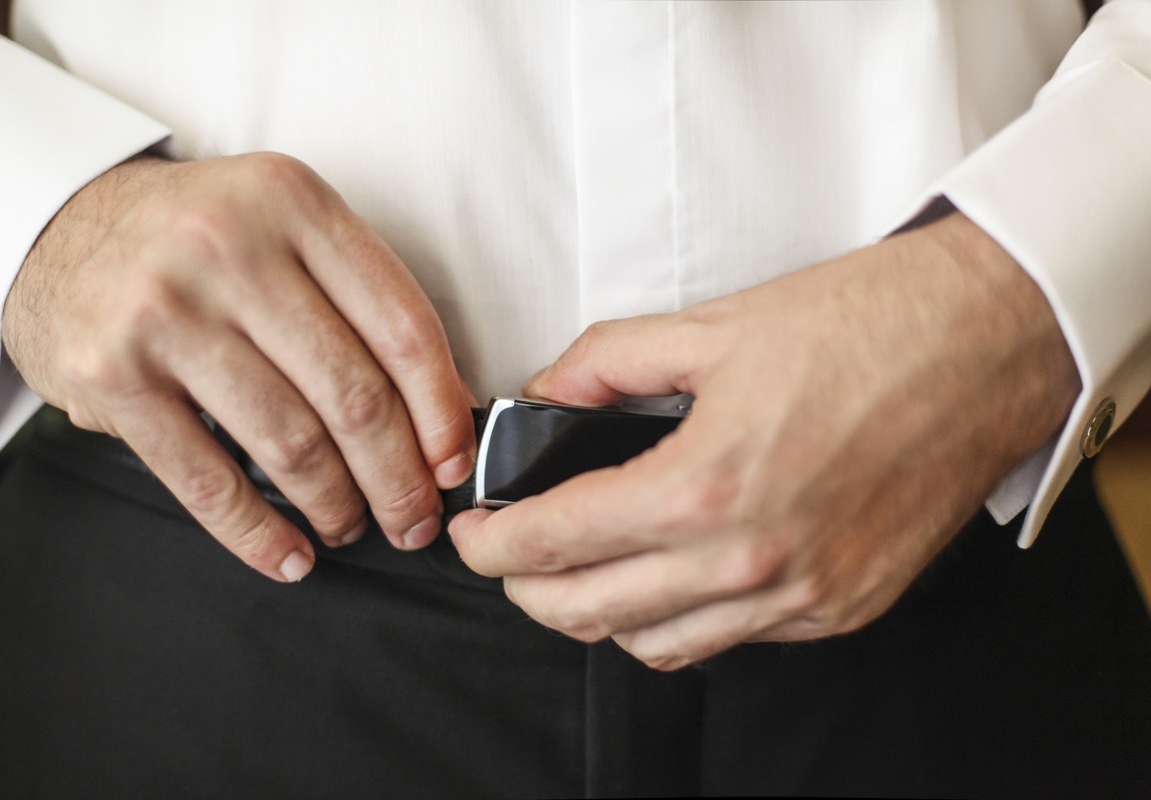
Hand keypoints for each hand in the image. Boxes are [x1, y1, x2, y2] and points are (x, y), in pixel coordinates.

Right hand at [4, 153, 475, 581]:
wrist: (53, 225)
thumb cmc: (194, 238)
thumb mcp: (281, 226)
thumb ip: (357, 297)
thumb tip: (441, 410)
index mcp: (293, 203)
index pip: (401, 326)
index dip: (441, 411)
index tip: (454, 464)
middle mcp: (228, 248)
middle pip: (352, 394)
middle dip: (398, 477)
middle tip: (413, 519)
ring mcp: (163, 312)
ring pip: (289, 442)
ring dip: (336, 505)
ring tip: (353, 526)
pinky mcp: (109, 375)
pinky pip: (207, 479)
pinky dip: (258, 533)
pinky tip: (289, 556)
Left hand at [450, 212, 1079, 668]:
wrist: (983, 347)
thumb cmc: (864, 328)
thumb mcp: (713, 328)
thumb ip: (608, 364)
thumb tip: (550, 393)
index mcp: (705, 485)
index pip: (558, 543)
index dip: (495, 547)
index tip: (476, 538)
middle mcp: (751, 559)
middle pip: (593, 614)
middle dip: (531, 592)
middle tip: (514, 559)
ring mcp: (803, 596)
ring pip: (660, 646)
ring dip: (605, 615)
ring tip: (589, 570)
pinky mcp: (844, 607)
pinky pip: (735, 639)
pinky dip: (686, 617)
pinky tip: (679, 573)